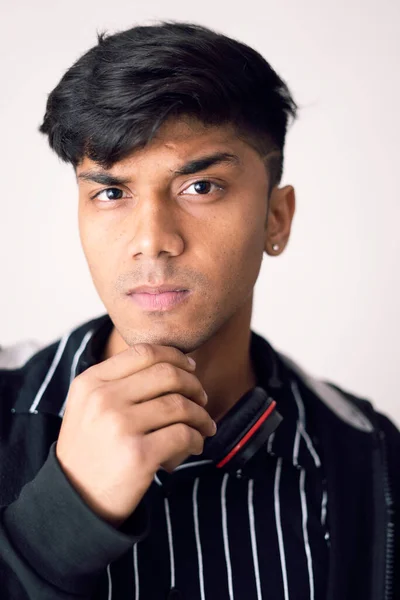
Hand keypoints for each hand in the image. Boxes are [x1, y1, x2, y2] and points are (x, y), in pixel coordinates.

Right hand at [56, 343, 215, 525]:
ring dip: (201, 415)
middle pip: (167, 374)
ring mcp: (120, 426)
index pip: (144, 352)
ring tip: (205, 426)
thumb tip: (174, 362)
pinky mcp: (138, 455)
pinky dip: (197, 438)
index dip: (175, 356)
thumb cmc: (91, 450)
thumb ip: (119, 382)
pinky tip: (195, 445)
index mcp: (91, 382)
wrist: (74, 500)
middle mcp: (103, 399)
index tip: (191, 367)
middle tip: (202, 398)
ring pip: (180, 405)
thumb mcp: (89, 406)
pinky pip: (184, 434)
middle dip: (194, 384)